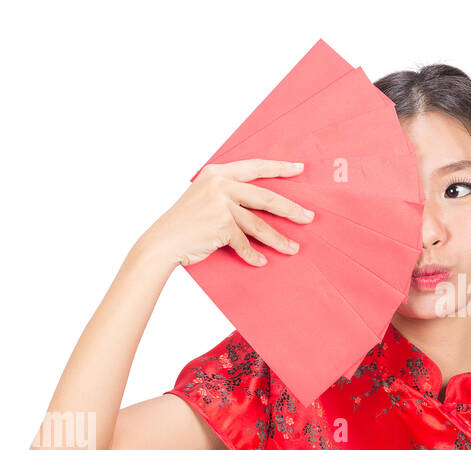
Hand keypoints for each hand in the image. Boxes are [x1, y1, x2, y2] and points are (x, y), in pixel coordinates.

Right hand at [139, 157, 314, 267]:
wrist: (162, 242)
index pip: (255, 167)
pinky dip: (252, 255)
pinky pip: (243, 242)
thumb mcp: (202, 196)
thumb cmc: (183, 223)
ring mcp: (221, 204)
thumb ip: (226, 192)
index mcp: (217, 173)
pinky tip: (261, 261)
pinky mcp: (221, 225)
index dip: (279, 168)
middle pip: (265, 196)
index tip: (299, 169)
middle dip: (290, 209)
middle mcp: (220, 185)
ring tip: (292, 248)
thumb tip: (257, 202)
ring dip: (277, 239)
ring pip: (258, 224)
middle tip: (308, 217)